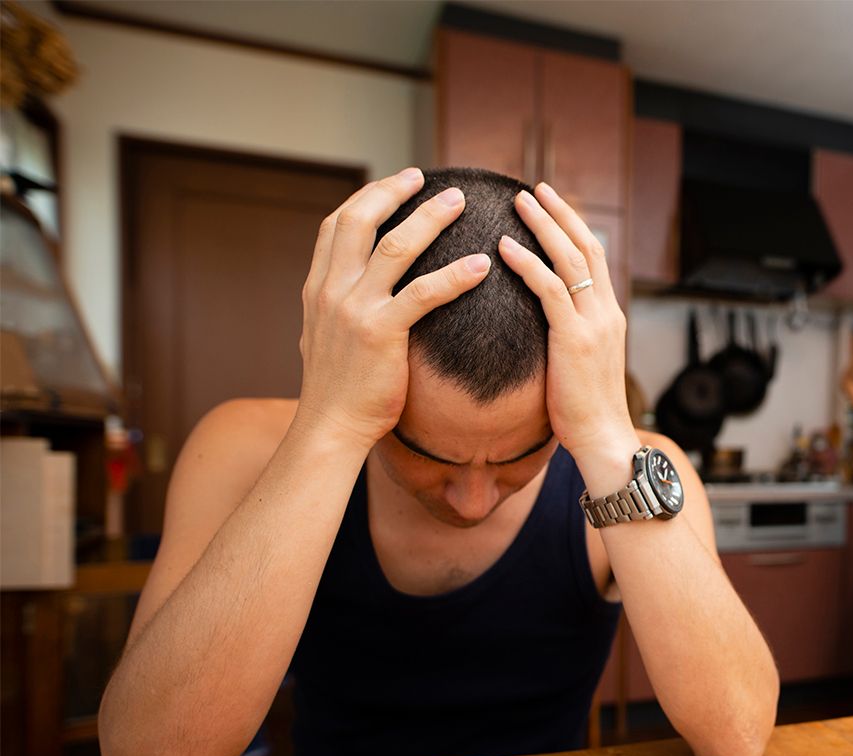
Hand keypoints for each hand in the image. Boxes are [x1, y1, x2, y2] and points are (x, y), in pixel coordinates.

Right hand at [294, 168, 492, 449]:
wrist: (329, 428)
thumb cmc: (337, 389)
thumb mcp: (326, 337)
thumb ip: (338, 307)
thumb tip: (351, 291)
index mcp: (317, 288)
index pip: (335, 225)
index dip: (366, 198)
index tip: (395, 183)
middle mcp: (331, 290)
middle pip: (360, 220)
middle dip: (394, 192)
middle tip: (426, 176)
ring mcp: (354, 309)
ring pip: (395, 246)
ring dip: (430, 218)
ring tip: (460, 201)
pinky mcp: (380, 333)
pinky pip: (423, 293)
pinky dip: (454, 275)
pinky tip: (481, 266)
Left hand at [498, 182, 634, 466]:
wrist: (604, 439)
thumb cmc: (585, 412)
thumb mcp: (579, 365)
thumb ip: (567, 337)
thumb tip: (541, 328)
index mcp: (609, 316)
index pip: (594, 259)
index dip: (574, 229)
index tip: (553, 206)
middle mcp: (606, 312)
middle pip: (587, 247)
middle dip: (561, 214)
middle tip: (535, 188)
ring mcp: (593, 323)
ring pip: (570, 259)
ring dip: (543, 226)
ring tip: (519, 201)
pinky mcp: (574, 339)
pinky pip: (548, 289)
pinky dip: (527, 263)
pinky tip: (504, 247)